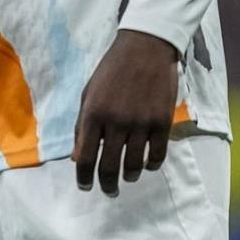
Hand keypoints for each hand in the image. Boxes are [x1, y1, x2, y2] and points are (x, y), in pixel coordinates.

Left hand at [73, 29, 179, 196]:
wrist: (145, 47)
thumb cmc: (111, 70)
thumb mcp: (88, 94)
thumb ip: (81, 126)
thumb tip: (77, 157)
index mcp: (93, 114)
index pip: (85, 157)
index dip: (84, 177)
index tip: (85, 186)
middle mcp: (115, 121)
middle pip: (109, 167)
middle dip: (107, 185)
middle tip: (109, 191)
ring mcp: (140, 123)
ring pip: (134, 165)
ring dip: (130, 176)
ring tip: (128, 177)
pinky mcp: (162, 122)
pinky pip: (158, 156)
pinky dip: (152, 165)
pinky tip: (147, 164)